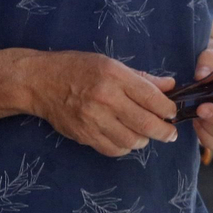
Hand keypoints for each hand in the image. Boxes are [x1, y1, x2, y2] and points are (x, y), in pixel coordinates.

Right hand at [25, 51, 177, 157]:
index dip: (168, 109)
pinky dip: (124, 147)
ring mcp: (93, 119)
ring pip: (131, 140)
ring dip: (144, 140)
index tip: (173, 113)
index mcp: (115, 76)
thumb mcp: (111, 64)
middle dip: (164, 131)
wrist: (40, 82)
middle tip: (170, 133)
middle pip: (145, 123)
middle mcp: (105, 98)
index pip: (152, 98)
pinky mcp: (83, 135)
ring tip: (145, 134)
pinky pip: (112, 149)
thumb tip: (170, 85)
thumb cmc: (78, 68)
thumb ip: (142, 78)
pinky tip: (126, 139)